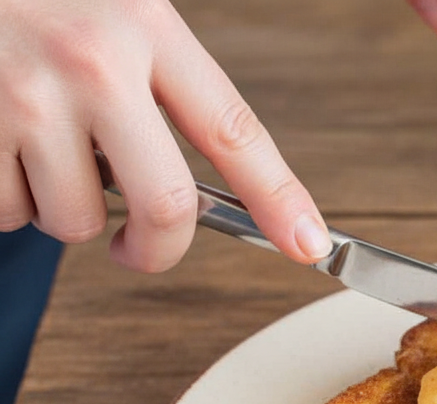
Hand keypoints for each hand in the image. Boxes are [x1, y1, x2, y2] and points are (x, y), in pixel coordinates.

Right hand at [0, 0, 330, 271]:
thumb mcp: (111, 8)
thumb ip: (155, 80)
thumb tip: (184, 192)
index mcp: (144, 24)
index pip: (235, 132)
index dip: (281, 200)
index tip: (309, 246)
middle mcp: (92, 62)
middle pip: (164, 205)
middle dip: (157, 248)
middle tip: (142, 249)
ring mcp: (23, 96)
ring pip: (73, 218)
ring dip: (61, 208)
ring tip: (39, 152)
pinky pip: (4, 210)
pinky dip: (4, 196)